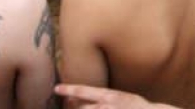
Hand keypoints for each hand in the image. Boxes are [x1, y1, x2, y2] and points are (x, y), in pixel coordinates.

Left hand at [55, 84, 177, 108]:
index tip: (56, 88)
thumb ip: (106, 98)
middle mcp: (106, 105)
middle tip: (66, 106)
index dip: (69, 89)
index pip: (84, 90)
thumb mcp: (122, 98)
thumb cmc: (137, 107)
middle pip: (82, 108)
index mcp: (109, 96)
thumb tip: (90, 100)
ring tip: (76, 108)